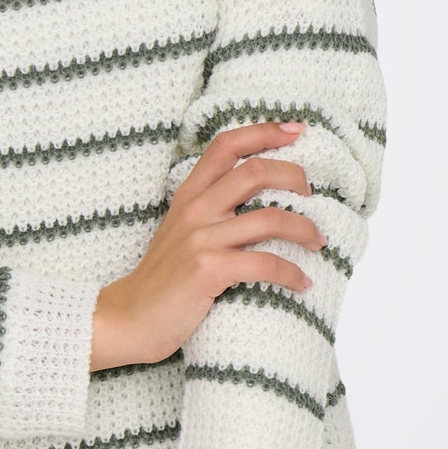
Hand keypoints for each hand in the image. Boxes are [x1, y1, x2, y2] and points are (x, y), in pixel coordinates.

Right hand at [90, 120, 322, 370]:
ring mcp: (200, 239)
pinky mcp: (207, 270)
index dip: (264, 132)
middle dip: (295, 177)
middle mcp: (194, 209)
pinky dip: (291, 273)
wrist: (129, 318)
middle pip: (255, 171)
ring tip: (318, 241)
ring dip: (304, 229)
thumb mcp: (180, 231)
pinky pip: (265, 263)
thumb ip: (209, 210)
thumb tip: (257, 201)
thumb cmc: (162, 279)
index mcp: (188, 195)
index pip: (226, 145)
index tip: (296, 130)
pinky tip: (302, 283)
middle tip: (312, 194)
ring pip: (269, 218)